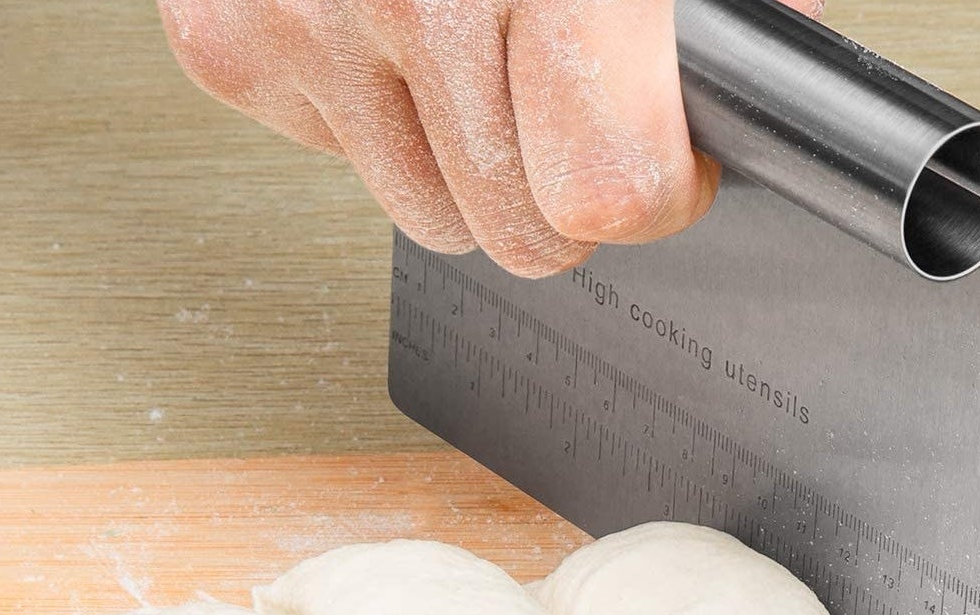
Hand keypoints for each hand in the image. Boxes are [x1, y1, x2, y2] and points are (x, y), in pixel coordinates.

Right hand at [158, 0, 821, 277]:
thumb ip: (735, 0)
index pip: (601, 187)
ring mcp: (305, 17)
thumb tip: (751, 96)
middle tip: (572, 105)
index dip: (656, 190)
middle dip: (559, 186)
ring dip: (466, 156)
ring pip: (425, 212)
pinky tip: (396, 24)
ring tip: (479, 46)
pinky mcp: (228, 38)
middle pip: (514, 226)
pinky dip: (378, 110)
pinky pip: (338, 156)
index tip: (668, 164)